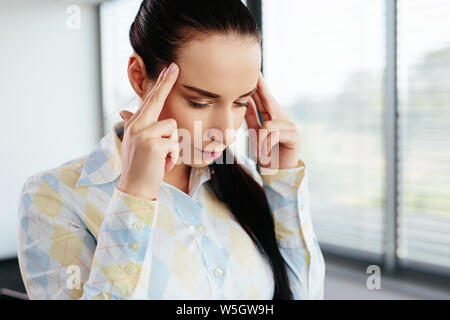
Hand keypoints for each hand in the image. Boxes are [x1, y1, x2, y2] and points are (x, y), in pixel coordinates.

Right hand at [117, 63, 179, 200]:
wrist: (134, 188)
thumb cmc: (142, 167)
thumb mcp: (137, 143)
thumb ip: (138, 126)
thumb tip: (125, 109)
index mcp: (134, 124)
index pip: (149, 100)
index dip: (159, 84)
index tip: (169, 69)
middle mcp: (136, 125)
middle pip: (156, 99)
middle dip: (166, 82)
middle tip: (175, 66)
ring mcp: (143, 133)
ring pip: (172, 127)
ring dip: (173, 145)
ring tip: (162, 157)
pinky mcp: (153, 144)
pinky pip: (174, 143)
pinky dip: (173, 156)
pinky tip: (163, 164)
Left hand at [245, 72, 300, 168]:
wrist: (278, 171)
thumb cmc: (267, 152)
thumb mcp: (256, 133)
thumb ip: (252, 117)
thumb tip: (245, 100)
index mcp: (273, 116)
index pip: (264, 98)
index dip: (259, 85)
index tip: (254, 72)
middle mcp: (283, 118)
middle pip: (269, 101)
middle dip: (261, 88)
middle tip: (254, 74)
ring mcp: (290, 126)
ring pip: (268, 124)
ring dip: (260, 140)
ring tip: (261, 152)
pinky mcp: (295, 136)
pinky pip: (273, 135)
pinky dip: (265, 145)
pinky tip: (265, 154)